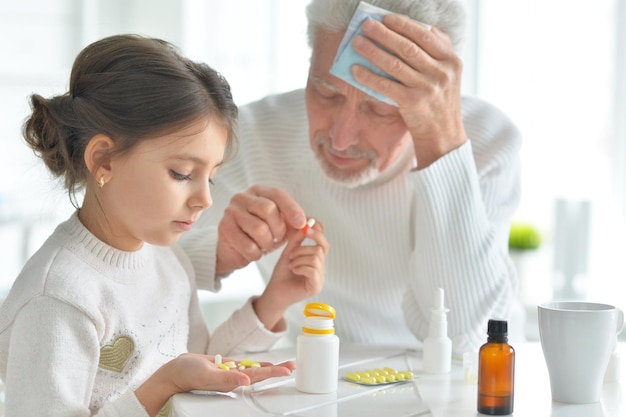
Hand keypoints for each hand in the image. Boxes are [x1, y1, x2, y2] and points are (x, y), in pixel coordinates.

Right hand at [135, 353, 294, 416]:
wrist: (172, 372)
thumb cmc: (186, 375)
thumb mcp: (206, 375)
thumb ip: (226, 378)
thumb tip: (246, 380)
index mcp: (232, 381)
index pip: (257, 377)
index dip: (273, 374)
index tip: (287, 371)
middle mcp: (233, 378)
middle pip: (260, 374)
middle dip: (277, 371)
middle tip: (293, 367)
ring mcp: (230, 373)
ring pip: (253, 370)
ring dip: (269, 368)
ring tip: (285, 366)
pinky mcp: (224, 367)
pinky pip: (243, 366)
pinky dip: (255, 365)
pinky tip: (264, 366)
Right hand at [216, 185, 306, 275]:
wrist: (236, 250)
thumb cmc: (260, 234)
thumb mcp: (279, 225)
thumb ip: (294, 223)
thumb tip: (312, 224)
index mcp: (258, 191)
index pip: (277, 195)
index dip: (291, 209)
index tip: (301, 224)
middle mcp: (242, 197)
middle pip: (268, 209)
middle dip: (278, 228)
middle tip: (278, 238)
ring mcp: (231, 212)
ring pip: (258, 228)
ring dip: (267, 243)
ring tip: (265, 245)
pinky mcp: (224, 228)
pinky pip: (248, 245)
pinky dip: (256, 253)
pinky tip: (254, 252)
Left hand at [253, 220, 328, 330]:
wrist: (274, 292)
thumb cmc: (282, 274)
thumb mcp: (289, 252)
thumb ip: (297, 240)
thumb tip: (304, 225)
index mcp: (316, 259)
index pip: (323, 242)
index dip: (318, 233)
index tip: (306, 228)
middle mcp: (321, 268)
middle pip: (320, 249)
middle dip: (302, 249)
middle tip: (291, 255)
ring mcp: (320, 278)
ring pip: (315, 258)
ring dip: (299, 259)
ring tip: (291, 265)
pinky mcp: (316, 287)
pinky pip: (313, 270)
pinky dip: (301, 267)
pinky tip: (294, 270)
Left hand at [351, 14, 466, 167]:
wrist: (444, 138)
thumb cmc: (440, 104)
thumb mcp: (449, 76)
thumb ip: (439, 52)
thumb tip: (422, 27)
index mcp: (451, 61)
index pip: (425, 35)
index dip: (404, 25)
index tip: (386, 18)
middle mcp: (442, 72)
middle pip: (407, 47)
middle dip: (384, 34)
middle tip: (366, 25)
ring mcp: (428, 88)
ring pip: (394, 64)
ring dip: (373, 51)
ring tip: (357, 43)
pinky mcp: (413, 103)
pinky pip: (386, 85)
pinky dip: (369, 76)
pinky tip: (355, 70)